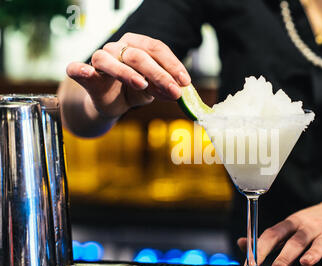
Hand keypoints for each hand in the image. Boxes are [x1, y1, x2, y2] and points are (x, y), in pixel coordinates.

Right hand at [65, 32, 190, 117]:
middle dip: (159, 74)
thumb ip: (162, 89)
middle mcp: (118, 47)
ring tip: (142, 85)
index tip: (185, 82)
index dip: (172, 64)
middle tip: (174, 91)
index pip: (157, 49)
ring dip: (127, 73)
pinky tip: (87, 72)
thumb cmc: (133, 91)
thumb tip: (177, 92)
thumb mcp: (153, 90)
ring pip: (111, 61)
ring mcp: (100, 58)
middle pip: (139, 56)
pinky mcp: (84, 74)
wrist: (111, 103)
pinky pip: (77, 69)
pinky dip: (80, 69)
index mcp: (137, 45)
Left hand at [237, 198, 321, 265]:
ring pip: (318, 243)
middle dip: (283, 258)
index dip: (261, 248)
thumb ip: (266, 239)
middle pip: (294, 242)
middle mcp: (306, 227)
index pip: (272, 234)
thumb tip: (241, 244)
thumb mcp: (286, 227)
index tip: (251, 262)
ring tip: (306, 263)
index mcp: (290, 224)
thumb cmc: (309, 224)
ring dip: (313, 253)